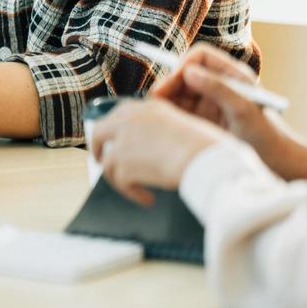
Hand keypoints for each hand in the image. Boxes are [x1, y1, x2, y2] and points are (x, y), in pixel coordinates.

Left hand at [91, 98, 224, 205]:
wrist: (205, 158)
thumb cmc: (209, 147)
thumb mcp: (186, 125)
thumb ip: (165, 130)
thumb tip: (158, 148)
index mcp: (148, 107)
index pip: (120, 114)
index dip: (115, 130)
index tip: (115, 140)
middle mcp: (129, 119)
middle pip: (99, 132)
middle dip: (97, 147)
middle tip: (100, 160)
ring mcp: (122, 141)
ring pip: (108, 163)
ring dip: (120, 180)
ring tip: (137, 191)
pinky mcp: (122, 163)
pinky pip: (120, 182)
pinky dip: (132, 193)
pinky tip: (149, 200)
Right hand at [152, 43, 306, 180]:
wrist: (275, 166)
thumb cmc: (266, 136)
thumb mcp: (243, 110)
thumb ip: (218, 88)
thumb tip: (188, 71)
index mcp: (232, 75)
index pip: (200, 56)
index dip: (185, 63)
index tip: (175, 77)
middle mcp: (217, 86)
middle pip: (183, 74)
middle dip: (169, 83)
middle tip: (156, 97)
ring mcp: (207, 103)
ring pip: (175, 93)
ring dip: (165, 100)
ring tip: (158, 113)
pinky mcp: (199, 121)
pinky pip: (176, 111)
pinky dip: (167, 115)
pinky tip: (164, 125)